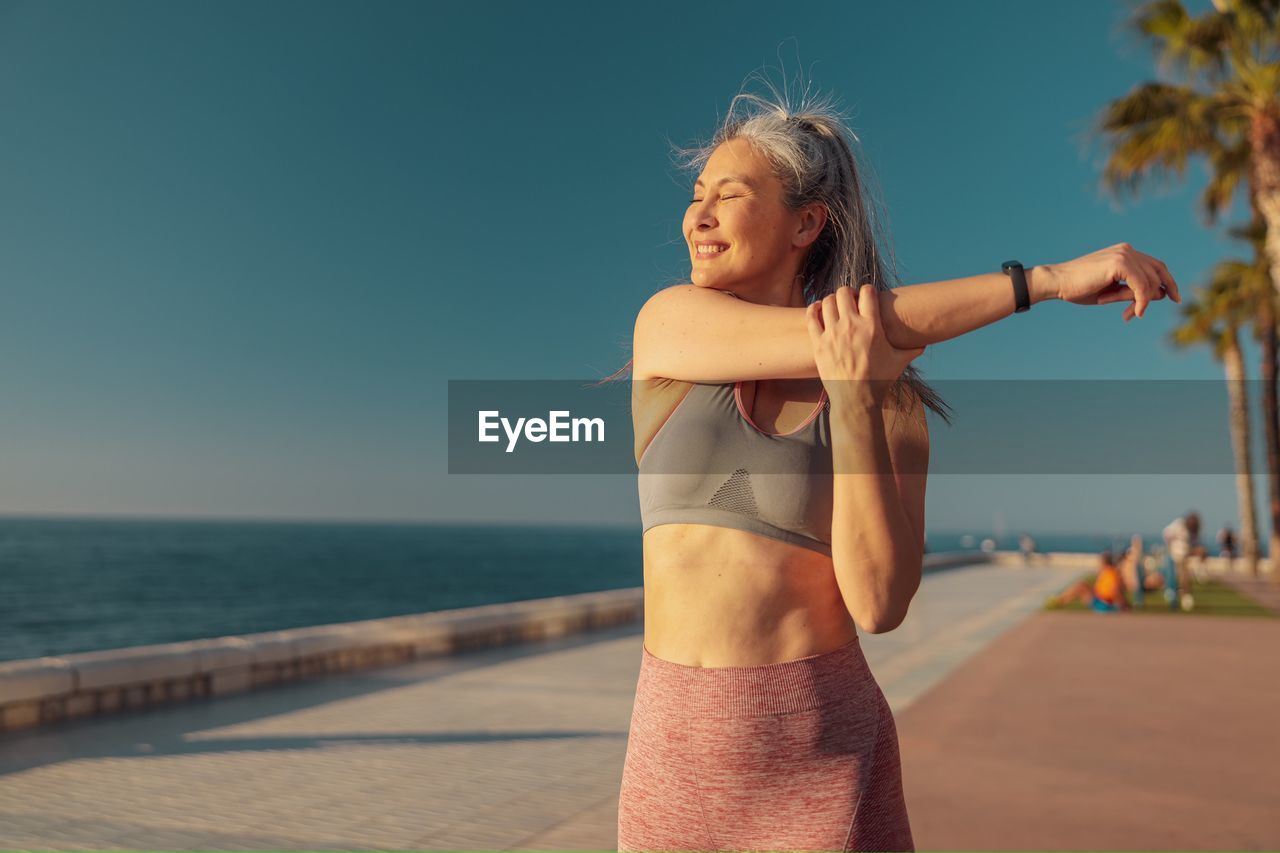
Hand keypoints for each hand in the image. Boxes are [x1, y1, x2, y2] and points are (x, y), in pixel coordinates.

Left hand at [805, 283, 925, 406]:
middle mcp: (851, 326)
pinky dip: (814, 310)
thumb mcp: (899, 363)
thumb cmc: (879, 381)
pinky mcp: (818, 344)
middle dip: (848, 293)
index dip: (868, 290)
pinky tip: (818, 310)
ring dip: (831, 301)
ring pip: (827, 302)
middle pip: (843, 292)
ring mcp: (832, 334)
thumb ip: (912, 350)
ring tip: (835, 307)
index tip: (867, 296)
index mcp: (872, 326)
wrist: (856, 399)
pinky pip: (811, 317)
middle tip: (850, 302)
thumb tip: (925, 344)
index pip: (867, 292)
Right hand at [1047, 243, 1180, 321]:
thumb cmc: (1081, 288)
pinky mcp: (1120, 263)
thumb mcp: (1113, 291)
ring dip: (1143, 302)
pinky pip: (1141, 285)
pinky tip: (1135, 312)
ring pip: (1151, 281)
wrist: (1058, 282)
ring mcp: (1124, 254)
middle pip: (1159, 272)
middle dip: (1157, 295)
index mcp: (1125, 252)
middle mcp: (1128, 250)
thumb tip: (1161, 294)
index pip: (1156, 266)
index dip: (1168, 282)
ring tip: (1128, 314)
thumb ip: (1134, 290)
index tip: (1175, 298)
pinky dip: (1141, 301)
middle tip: (1139, 314)